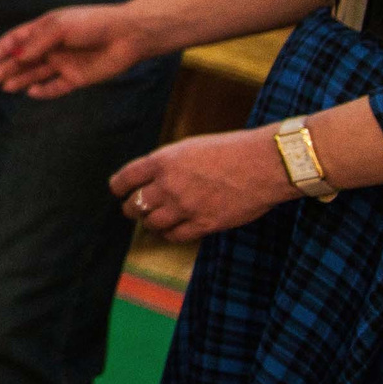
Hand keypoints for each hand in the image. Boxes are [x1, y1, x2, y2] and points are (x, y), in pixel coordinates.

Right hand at [0, 5, 153, 97]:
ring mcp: (63, 63)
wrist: (127, 35)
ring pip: (35, 74)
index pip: (16, 40)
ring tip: (5, 87)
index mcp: (45, 29)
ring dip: (19, 79)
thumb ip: (37, 41)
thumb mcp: (60, 26)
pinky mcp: (76, 78)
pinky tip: (31, 92)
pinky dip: (43, 91)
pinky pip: (55, 87)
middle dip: (6, 67)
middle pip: (22, 59)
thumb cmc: (93, 23)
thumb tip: (17, 56)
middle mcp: (52, 47)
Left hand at [111, 130, 294, 241]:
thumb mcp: (190, 147)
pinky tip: (172, 230)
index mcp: (162, 161)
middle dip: (132, 207)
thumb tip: (152, 179)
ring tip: (153, 220)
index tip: (118, 192)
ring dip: (150, 222)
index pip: (124, 179)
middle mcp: (169, 185)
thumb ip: (168, 164)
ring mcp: (185, 206)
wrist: (264, 163)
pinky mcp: (204, 224)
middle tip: (134, 209)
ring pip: (152, 223)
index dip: (118, 188)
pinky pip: (175, 235)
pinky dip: (170, 234)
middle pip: (135, 204)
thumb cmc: (231, 150)